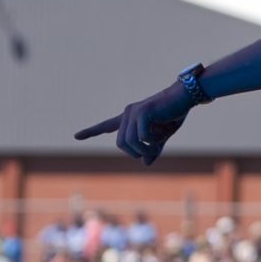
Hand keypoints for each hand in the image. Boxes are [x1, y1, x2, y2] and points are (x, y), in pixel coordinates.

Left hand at [75, 82, 193, 164]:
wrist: (184, 97)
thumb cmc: (174, 114)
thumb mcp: (162, 137)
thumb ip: (153, 150)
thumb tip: (144, 163)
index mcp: (129, 118)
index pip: (106, 126)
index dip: (91, 131)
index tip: (76, 136)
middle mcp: (128, 113)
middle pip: (120, 143)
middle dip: (134, 153)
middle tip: (150, 152)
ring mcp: (134, 112)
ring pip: (129, 141)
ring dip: (144, 149)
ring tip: (157, 145)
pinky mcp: (143, 112)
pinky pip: (141, 136)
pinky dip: (151, 142)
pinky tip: (161, 136)